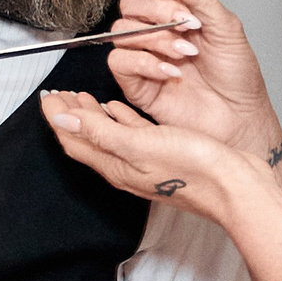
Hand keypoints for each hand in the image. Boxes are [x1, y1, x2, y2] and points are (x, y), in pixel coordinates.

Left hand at [41, 92, 249, 218]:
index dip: (57, 116)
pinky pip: (130, 135)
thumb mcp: (140, 144)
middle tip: (59, 93)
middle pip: (85, 138)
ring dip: (91, 115)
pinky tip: (119, 109)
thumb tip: (63, 119)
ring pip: (105, 136)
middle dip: (69, 115)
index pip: (73, 138)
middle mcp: (125, 167)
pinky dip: (119, 119)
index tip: (47, 94)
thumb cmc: (194, 169)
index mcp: (115, 165)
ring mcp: (142, 163)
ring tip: (82, 97)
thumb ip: (99, 132)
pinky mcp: (161, 156)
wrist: (234, 188)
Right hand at [106, 0, 277, 153]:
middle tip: (185, 23)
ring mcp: (144, 57)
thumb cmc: (237, 76)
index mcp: (175, 13)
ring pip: (122, 31)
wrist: (239, 117)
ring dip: (156, 38)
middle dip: (156, 9)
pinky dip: (144, 62)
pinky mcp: (136, 84)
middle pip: (130, 4)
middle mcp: (156, 32)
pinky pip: (120, 62)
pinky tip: (170, 71)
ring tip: (186, 53)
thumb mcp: (227, 29)